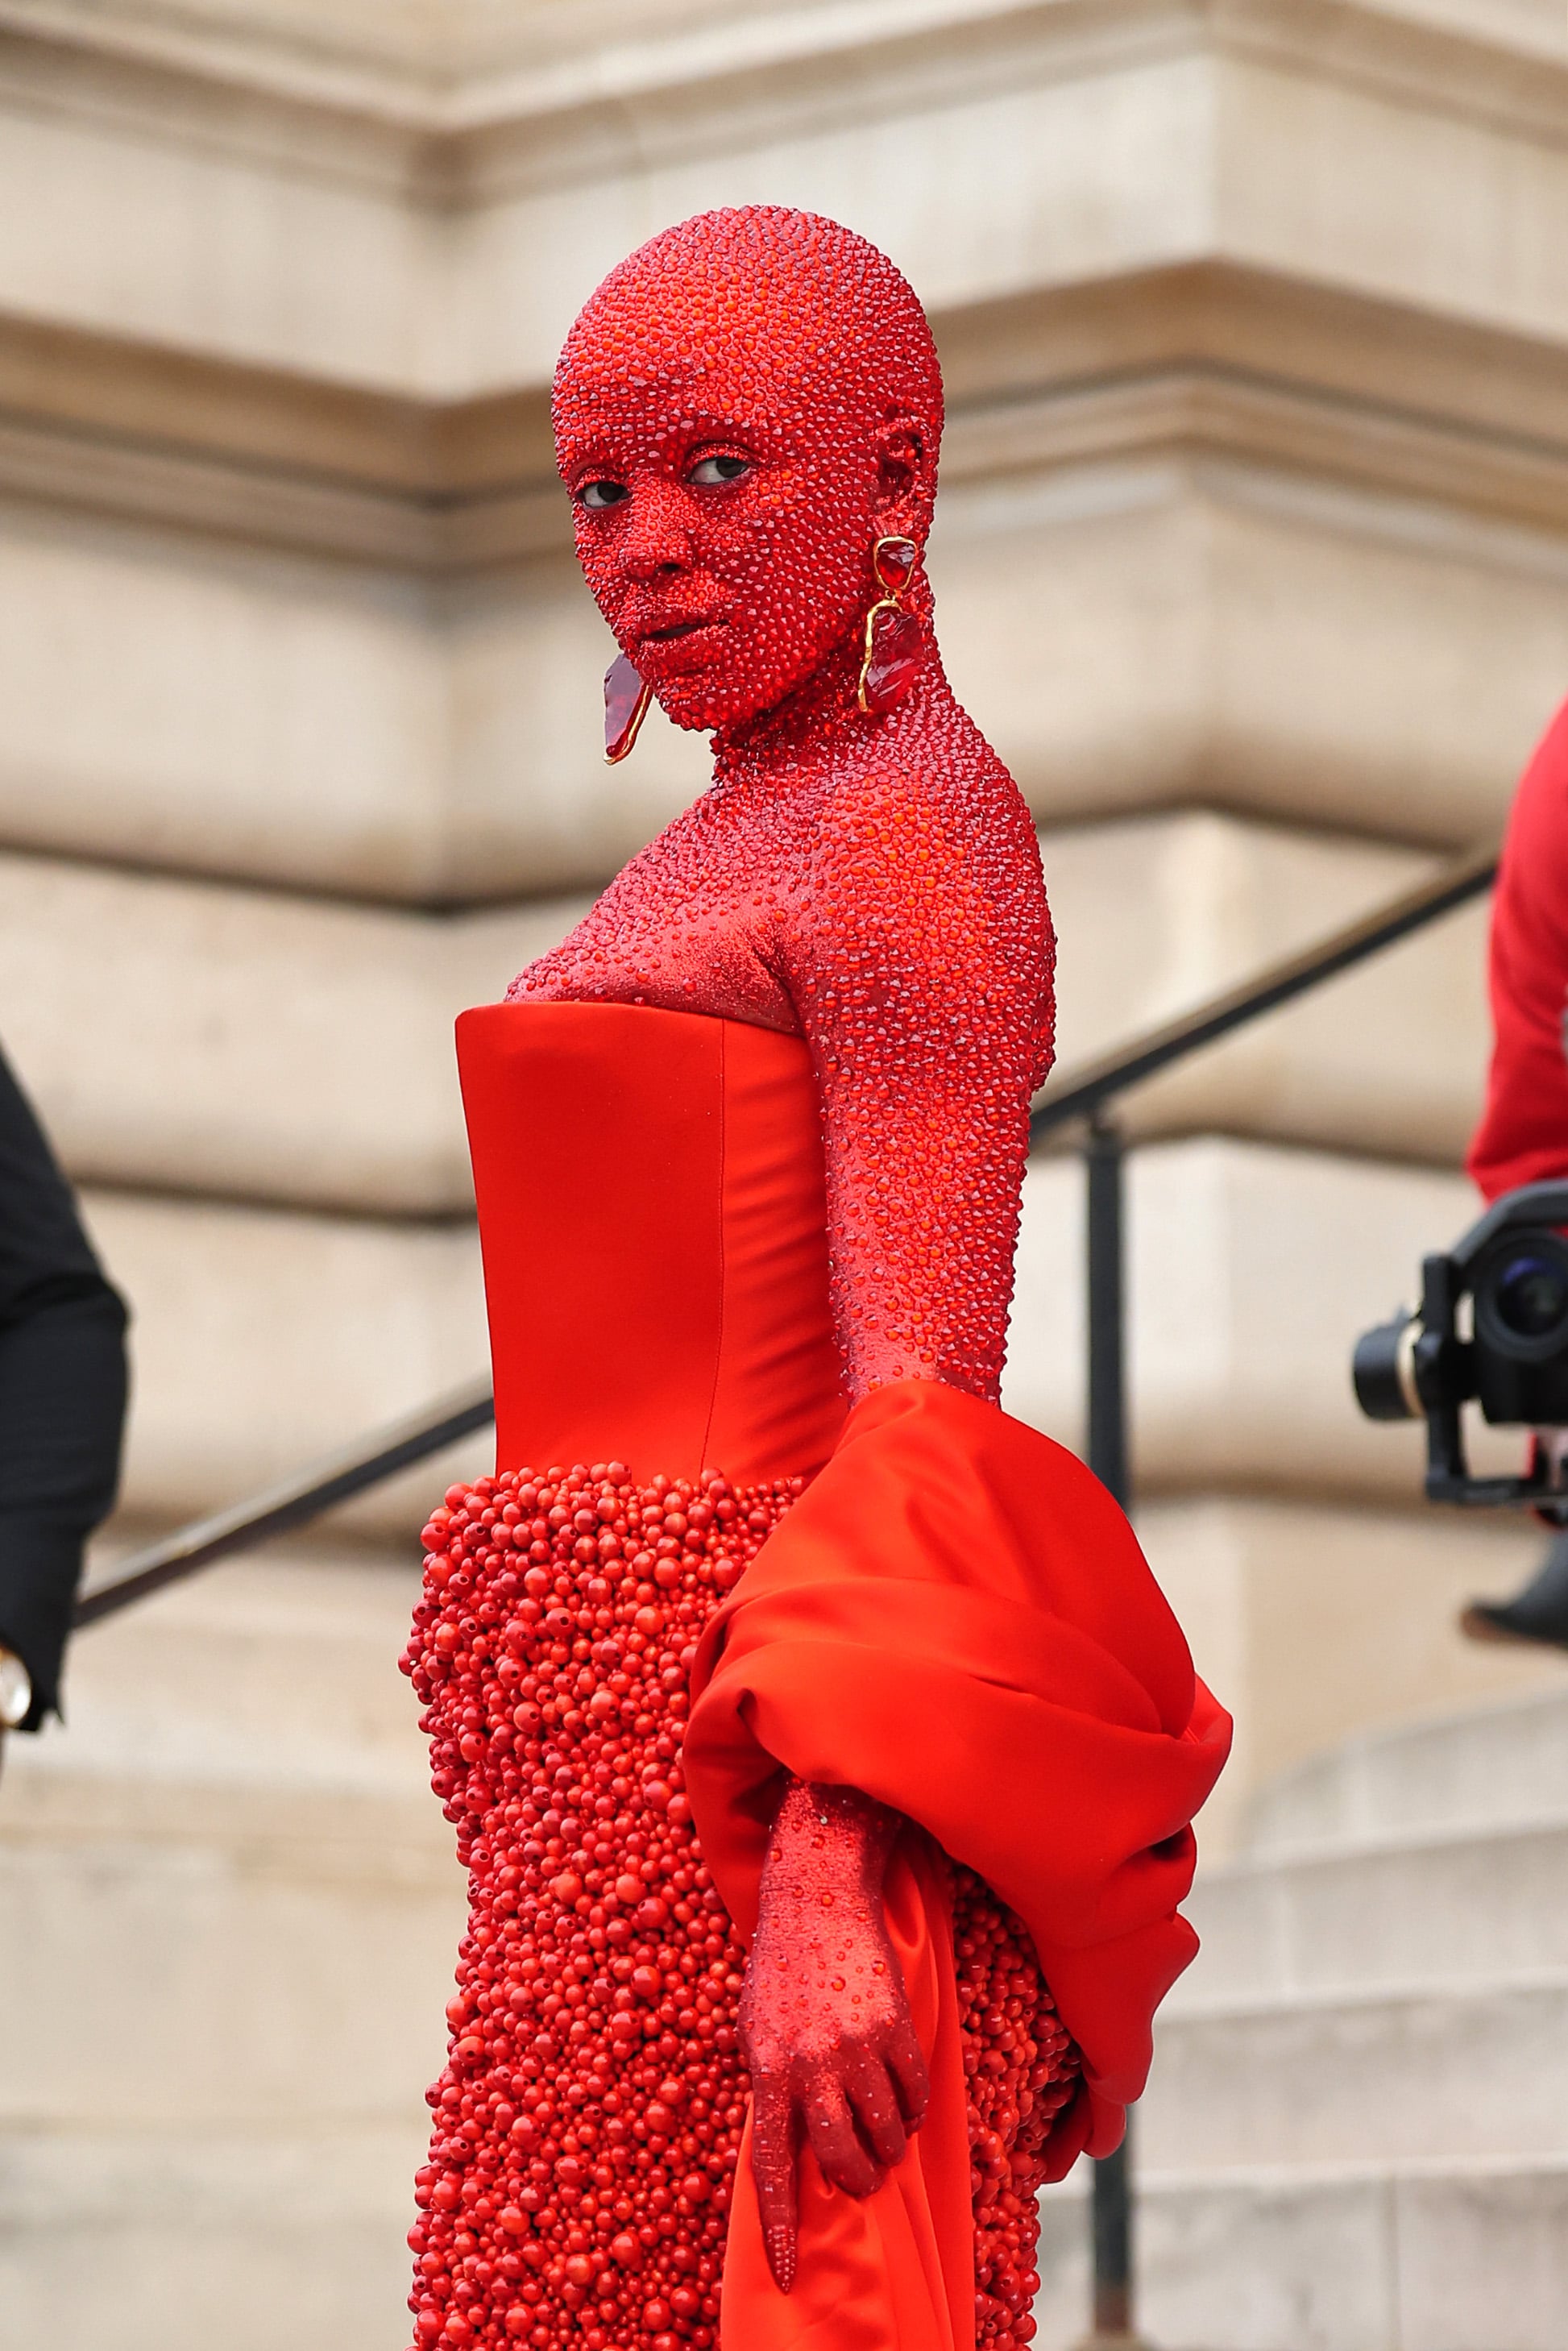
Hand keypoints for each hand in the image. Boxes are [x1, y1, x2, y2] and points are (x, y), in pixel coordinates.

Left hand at [739, 1779, 928, 2291]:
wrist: (819, 1899)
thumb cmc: (782, 1972)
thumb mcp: (757, 2033)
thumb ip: (775, 2091)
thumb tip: (792, 2153)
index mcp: (768, 2072)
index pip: (773, 2169)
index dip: (781, 2228)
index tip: (787, 2275)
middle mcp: (809, 2064)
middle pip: (841, 2161)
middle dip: (857, 2181)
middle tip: (862, 2175)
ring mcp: (855, 2046)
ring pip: (887, 2134)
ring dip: (890, 2144)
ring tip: (883, 2127)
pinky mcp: (894, 2027)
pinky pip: (915, 2095)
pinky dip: (913, 2107)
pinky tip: (901, 2092)